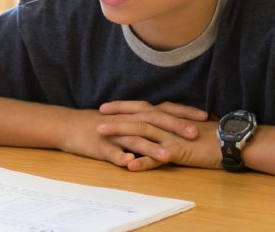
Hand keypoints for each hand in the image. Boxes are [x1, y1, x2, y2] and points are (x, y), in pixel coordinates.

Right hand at [57, 102, 207, 169]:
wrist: (69, 125)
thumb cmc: (101, 124)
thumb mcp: (128, 120)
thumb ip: (149, 121)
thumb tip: (175, 124)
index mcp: (136, 114)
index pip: (164, 109)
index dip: (184, 112)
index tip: (205, 116)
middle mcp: (127, 120)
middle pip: (153, 121)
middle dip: (174, 127)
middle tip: (194, 134)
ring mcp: (113, 133)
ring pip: (134, 139)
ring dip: (150, 148)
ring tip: (167, 157)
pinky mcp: (99, 145)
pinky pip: (110, 152)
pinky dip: (119, 157)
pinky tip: (128, 163)